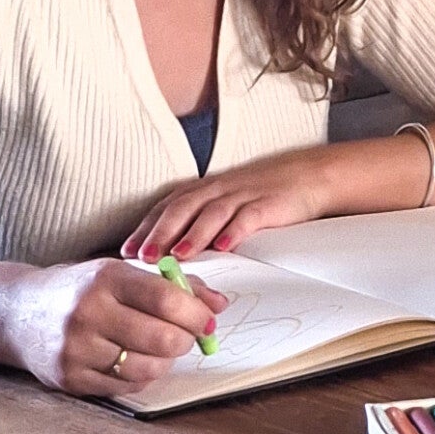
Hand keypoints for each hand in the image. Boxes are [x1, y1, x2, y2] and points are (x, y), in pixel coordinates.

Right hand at [2, 257, 228, 396]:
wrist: (17, 312)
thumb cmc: (80, 290)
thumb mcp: (120, 274)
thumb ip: (173, 285)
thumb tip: (220, 304)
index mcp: (105, 278)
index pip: (167, 299)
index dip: (197, 314)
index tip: (206, 321)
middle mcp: (88, 311)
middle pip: (163, 338)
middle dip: (185, 341)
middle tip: (185, 337)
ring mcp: (76, 348)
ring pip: (147, 368)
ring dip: (165, 362)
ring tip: (158, 349)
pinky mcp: (69, 378)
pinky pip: (125, 387)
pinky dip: (141, 376)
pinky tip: (135, 361)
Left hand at [121, 146, 349, 260]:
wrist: (308, 176)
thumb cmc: (263, 194)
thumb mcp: (226, 205)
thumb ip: (201, 224)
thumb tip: (171, 256)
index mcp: (204, 191)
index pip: (167, 207)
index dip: (145, 227)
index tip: (126, 250)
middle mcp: (218, 189)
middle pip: (182, 208)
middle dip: (160, 232)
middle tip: (143, 257)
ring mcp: (243, 195)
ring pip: (211, 213)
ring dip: (192, 235)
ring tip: (178, 256)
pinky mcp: (268, 203)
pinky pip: (248, 216)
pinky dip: (234, 231)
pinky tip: (225, 247)